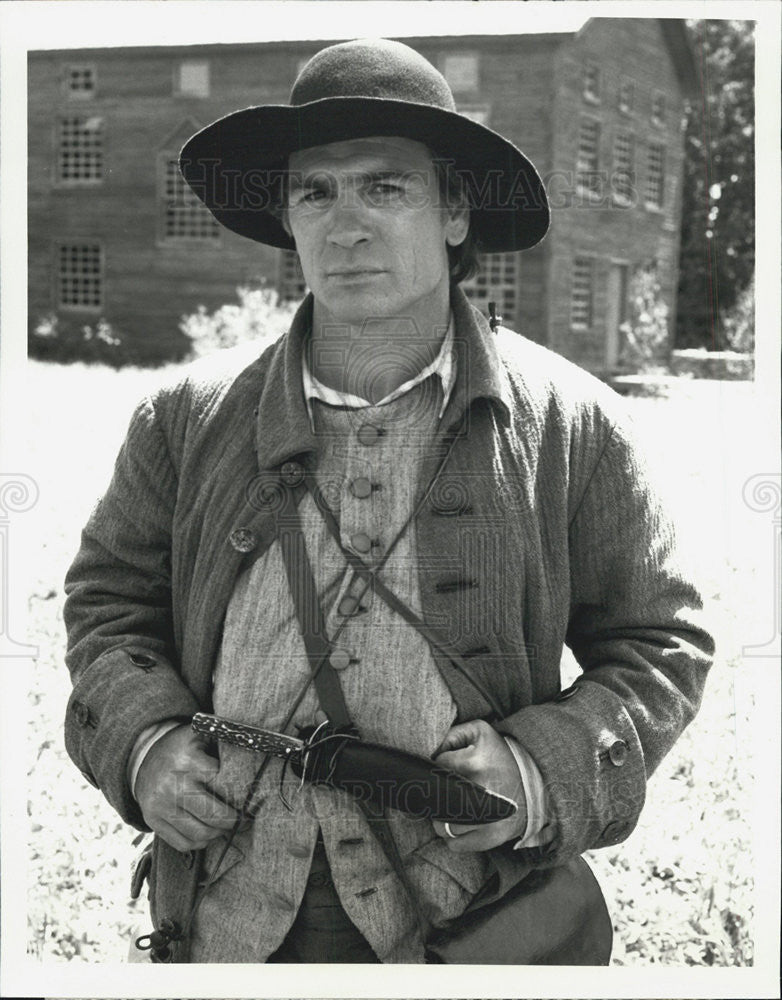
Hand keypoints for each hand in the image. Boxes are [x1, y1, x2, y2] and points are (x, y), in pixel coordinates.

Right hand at [135, 724, 242, 851]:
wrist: (143, 755)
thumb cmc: (183, 746)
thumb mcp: (202, 736)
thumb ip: (225, 747)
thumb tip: (255, 763)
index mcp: (189, 761)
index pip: (224, 786)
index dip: (242, 795)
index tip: (253, 800)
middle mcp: (173, 785)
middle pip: (214, 815)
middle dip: (235, 821)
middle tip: (245, 820)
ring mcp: (161, 805)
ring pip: (200, 834)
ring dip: (219, 834)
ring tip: (228, 826)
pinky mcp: (153, 820)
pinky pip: (182, 843)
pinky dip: (200, 842)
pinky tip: (208, 831)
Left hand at [431, 720, 526, 851]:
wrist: (535, 783)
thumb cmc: (500, 755)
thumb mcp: (479, 731)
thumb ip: (451, 735)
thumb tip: (430, 754)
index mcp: (474, 763)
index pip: (435, 768)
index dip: (438, 768)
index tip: (449, 769)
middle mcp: (479, 794)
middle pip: (434, 802)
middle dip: (437, 796)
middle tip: (449, 790)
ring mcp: (484, 820)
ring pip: (441, 826)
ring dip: (443, 817)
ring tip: (456, 806)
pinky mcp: (490, 838)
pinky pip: (454, 844)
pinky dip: (454, 836)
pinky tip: (464, 822)